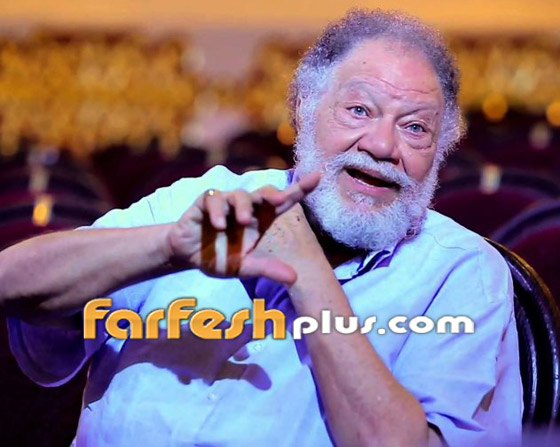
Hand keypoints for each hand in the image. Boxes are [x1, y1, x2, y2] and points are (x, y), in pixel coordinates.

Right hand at [166, 171, 320, 283]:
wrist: (187, 255)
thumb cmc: (220, 257)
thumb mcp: (245, 267)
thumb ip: (267, 269)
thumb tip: (294, 277)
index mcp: (261, 219)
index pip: (284, 202)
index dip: (300, 189)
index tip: (318, 176)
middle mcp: (247, 207)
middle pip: (264, 192)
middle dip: (273, 194)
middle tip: (279, 200)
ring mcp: (227, 202)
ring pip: (239, 195)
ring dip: (243, 206)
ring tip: (243, 222)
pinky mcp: (206, 201)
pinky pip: (214, 199)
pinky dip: (218, 210)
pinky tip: (219, 225)